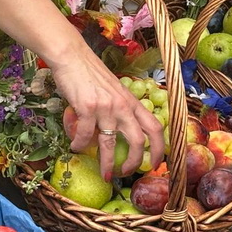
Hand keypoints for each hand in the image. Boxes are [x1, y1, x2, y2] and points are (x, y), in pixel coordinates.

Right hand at [50, 48, 164, 180]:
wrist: (71, 56)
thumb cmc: (89, 72)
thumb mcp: (112, 90)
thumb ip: (118, 107)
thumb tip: (115, 127)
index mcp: (131, 101)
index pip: (155, 127)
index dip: (159, 148)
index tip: (156, 162)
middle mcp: (123, 106)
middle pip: (138, 141)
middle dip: (135, 163)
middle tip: (127, 173)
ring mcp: (105, 107)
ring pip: (111, 144)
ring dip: (108, 164)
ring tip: (106, 175)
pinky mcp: (87, 108)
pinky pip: (85, 135)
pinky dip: (79, 145)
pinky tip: (74, 147)